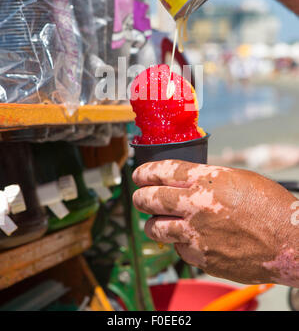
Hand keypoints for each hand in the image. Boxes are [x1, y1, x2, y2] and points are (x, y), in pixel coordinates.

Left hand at [133, 160, 298, 285]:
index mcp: (206, 180)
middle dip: (139, 197)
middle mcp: (196, 206)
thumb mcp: (237, 178)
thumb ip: (207, 179)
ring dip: (153, 224)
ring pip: (155, 229)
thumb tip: (184, 182)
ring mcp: (197, 235)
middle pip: (150, 199)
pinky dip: (180, 243)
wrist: (290, 241)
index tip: (138, 174)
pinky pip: (179, 249)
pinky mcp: (201, 259)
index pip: (162, 171)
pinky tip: (191, 239)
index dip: (145, 171)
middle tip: (139, 196)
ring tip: (157, 222)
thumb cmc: (269, 206)